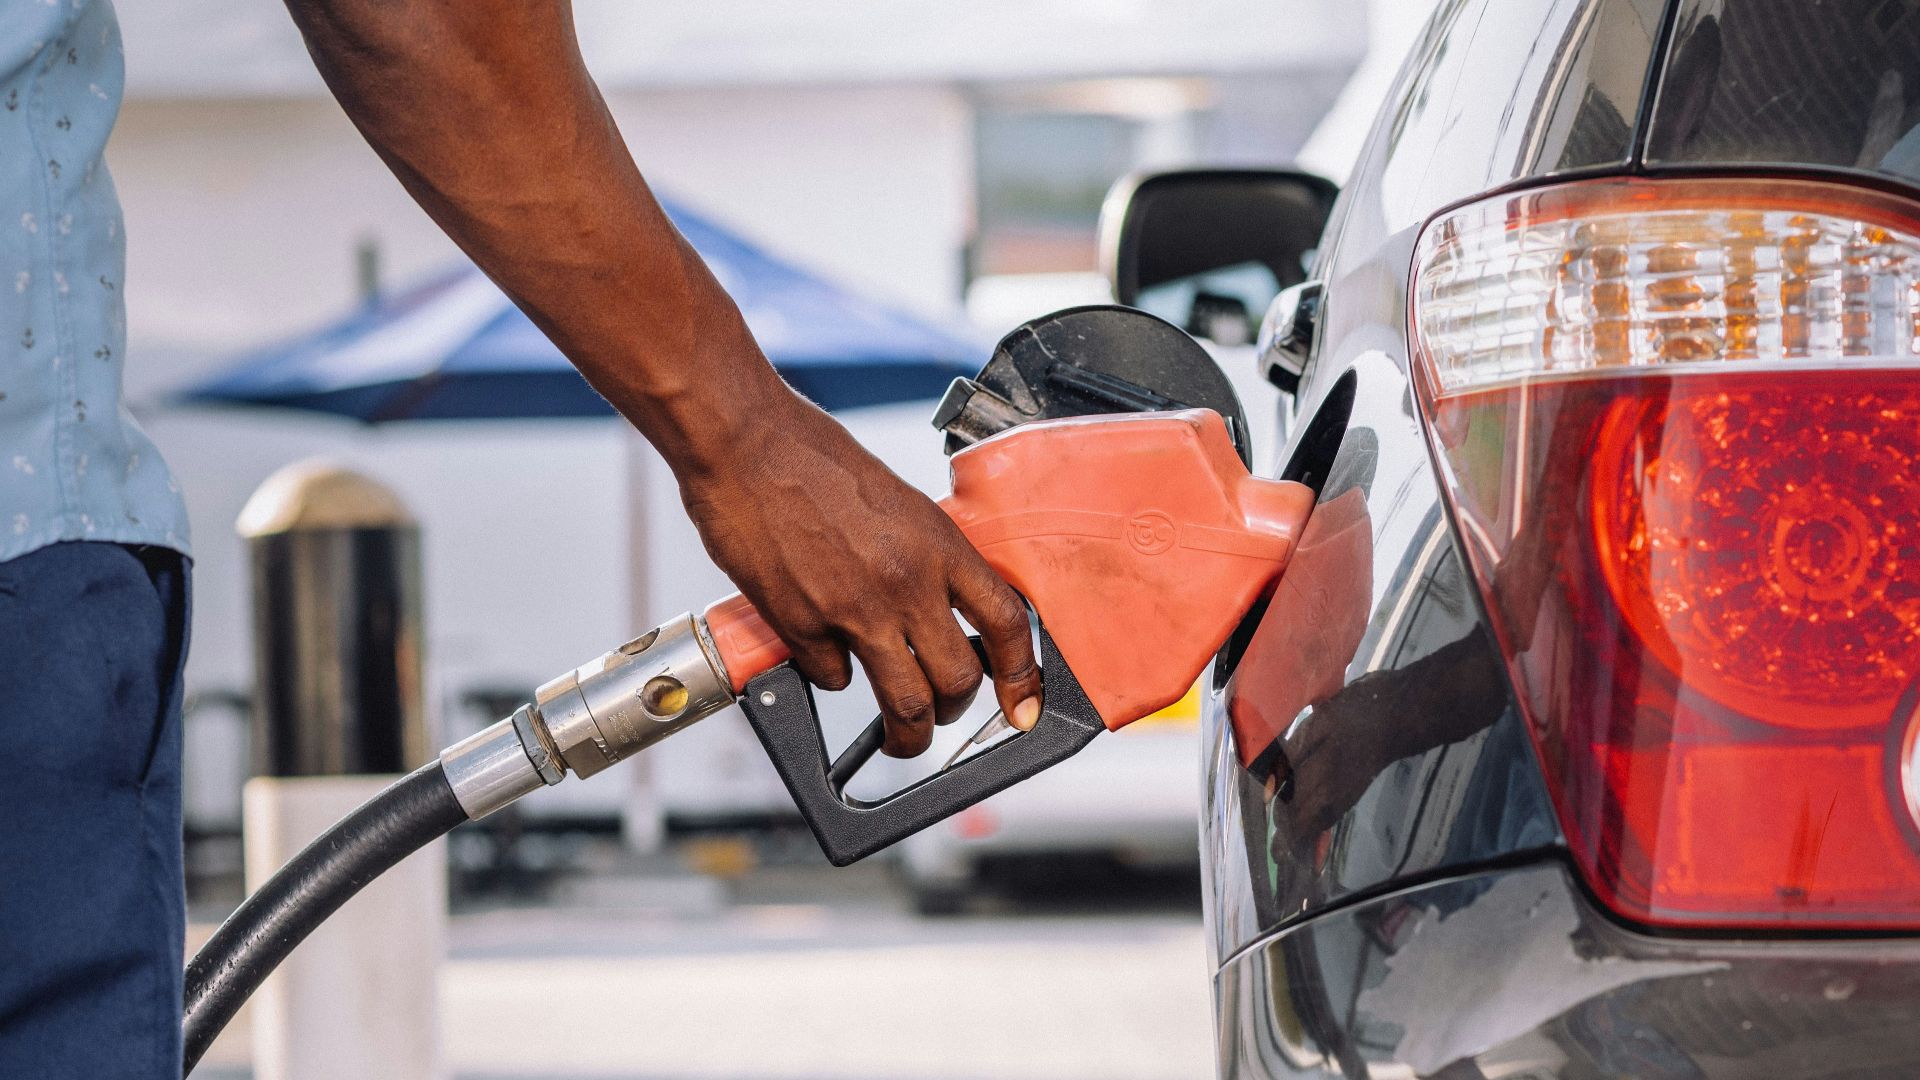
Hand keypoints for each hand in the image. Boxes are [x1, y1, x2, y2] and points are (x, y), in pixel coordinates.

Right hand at [678, 387, 1043, 756]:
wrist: (744, 444)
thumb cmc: (813, 459)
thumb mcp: (897, 503)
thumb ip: (924, 558)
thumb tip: (941, 608)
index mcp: (939, 544)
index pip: (1007, 624)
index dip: (1021, 676)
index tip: (1021, 705)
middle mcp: (906, 582)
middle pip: (958, 680)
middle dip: (953, 712)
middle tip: (941, 716)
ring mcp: (854, 610)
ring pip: (905, 703)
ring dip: (906, 734)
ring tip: (899, 738)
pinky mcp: (801, 627)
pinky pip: (832, 679)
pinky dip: (832, 675)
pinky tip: (822, 651)